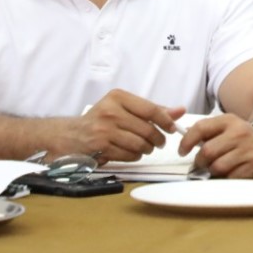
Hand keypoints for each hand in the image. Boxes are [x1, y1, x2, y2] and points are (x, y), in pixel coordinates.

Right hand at [62, 89, 183, 162]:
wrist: (73, 134)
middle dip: (158, 139)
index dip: (166, 121)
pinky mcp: (100, 146)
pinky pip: (129, 154)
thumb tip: (180, 111)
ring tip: (145, 147)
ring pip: (140, 144)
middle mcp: (110, 111)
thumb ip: (152, 109)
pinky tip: (131, 152)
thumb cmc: (102, 119)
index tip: (172, 128)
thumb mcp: (124, 107)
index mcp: (118, 97)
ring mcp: (104, 129)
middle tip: (159, 142)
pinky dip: (135, 156)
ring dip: (147, 149)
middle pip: (147, 129)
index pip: (151, 109)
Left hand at [177, 115, 252, 178]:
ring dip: (214, 171)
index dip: (187, 141)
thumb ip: (207, 131)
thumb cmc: (242, 138)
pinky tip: (233, 172)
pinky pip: (231, 178)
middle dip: (200, 162)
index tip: (182, 151)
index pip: (200, 128)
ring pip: (217, 167)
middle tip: (203, 164)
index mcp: (229, 120)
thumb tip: (184, 137)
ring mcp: (249, 149)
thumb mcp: (227, 127)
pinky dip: (227, 178)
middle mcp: (240, 133)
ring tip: (220, 167)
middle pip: (207, 152)